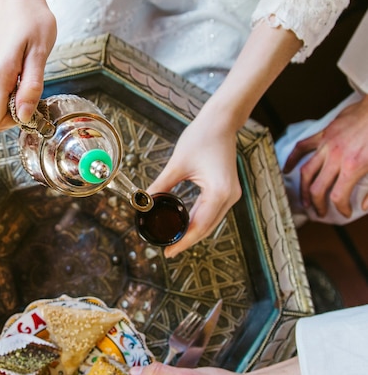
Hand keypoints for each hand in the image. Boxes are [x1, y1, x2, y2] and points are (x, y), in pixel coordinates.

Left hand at [145, 106, 241, 257]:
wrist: (222, 122)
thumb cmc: (202, 137)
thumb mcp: (177, 164)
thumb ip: (161, 186)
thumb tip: (144, 201)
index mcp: (218, 193)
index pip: (198, 226)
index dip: (183, 242)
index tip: (169, 253)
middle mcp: (229, 197)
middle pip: (206, 228)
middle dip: (187, 241)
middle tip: (168, 251)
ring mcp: (231, 194)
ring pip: (210, 222)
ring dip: (193, 232)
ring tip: (174, 242)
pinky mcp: (227, 190)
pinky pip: (212, 211)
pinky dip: (199, 220)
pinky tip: (186, 226)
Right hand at [283, 94, 367, 217]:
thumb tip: (365, 205)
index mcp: (353, 167)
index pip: (338, 196)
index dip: (340, 208)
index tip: (345, 212)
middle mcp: (335, 157)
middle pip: (318, 188)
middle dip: (318, 204)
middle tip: (320, 212)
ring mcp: (327, 145)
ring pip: (306, 171)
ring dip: (304, 188)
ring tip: (305, 199)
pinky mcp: (324, 134)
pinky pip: (303, 147)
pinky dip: (292, 159)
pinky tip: (287, 169)